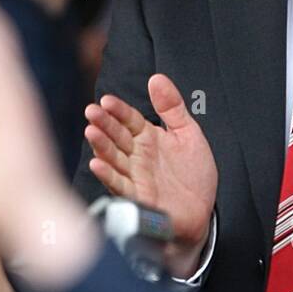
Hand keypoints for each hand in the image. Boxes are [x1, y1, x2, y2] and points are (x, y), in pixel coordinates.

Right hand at [84, 75, 215, 277]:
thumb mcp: (188, 133)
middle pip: (117, 136)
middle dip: (104, 123)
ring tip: (91, 132)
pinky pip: (120, 184)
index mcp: (149, 138)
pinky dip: (108, 175)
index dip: (119, 110)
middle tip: (92, 111)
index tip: (107, 100)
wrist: (201, 212)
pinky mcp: (138, 196)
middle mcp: (138, 156)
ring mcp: (136, 176)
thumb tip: (157, 78)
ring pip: (114, 158)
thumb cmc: (193, 175)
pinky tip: (97, 164)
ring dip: (101, 146)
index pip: (130, 120)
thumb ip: (172, 107)